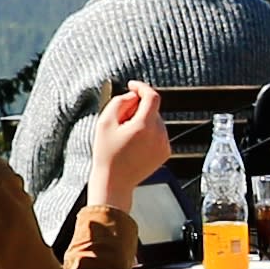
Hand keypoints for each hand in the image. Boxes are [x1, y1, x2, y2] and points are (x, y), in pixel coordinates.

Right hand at [83, 82, 169, 212]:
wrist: (114, 182)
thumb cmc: (107, 154)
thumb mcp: (105, 123)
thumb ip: (119, 102)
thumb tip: (133, 95)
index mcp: (145, 126)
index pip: (152, 97)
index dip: (141, 87)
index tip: (132, 86)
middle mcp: (159, 134)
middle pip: (152, 110)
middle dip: (137, 108)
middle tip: (120, 119)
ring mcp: (164, 144)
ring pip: (155, 122)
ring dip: (142, 121)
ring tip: (124, 136)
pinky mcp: (165, 152)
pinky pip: (158, 134)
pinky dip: (147, 133)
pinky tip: (133, 144)